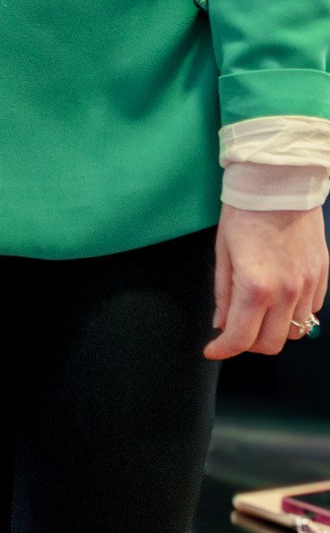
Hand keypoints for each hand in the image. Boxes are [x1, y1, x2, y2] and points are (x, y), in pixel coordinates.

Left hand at [205, 204, 327, 359]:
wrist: (278, 182)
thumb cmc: (243, 212)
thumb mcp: (222, 252)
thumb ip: (223, 293)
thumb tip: (221, 323)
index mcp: (255, 286)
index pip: (240, 337)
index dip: (223, 350)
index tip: (213, 350)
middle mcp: (286, 291)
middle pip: (271, 344)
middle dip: (248, 344)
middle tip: (234, 331)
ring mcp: (307, 284)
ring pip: (294, 332)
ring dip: (274, 331)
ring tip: (258, 315)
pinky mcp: (322, 275)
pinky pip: (312, 310)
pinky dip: (294, 313)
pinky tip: (279, 299)